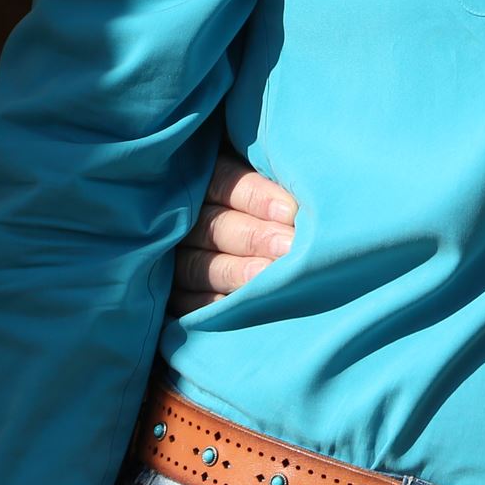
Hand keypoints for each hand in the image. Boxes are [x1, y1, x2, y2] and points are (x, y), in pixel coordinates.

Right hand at [171, 151, 298, 312]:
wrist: (244, 249)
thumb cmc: (273, 204)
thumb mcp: (264, 176)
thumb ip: (278, 176)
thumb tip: (310, 188)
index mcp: (206, 180)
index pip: (226, 183)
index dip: (257, 196)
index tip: (291, 210)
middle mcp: (186, 221)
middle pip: (216, 227)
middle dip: (255, 237)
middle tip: (289, 247)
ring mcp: (175, 260)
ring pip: (200, 267)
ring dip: (237, 273)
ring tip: (270, 279)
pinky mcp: (174, 295)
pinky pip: (189, 303)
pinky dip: (216, 306)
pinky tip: (244, 307)